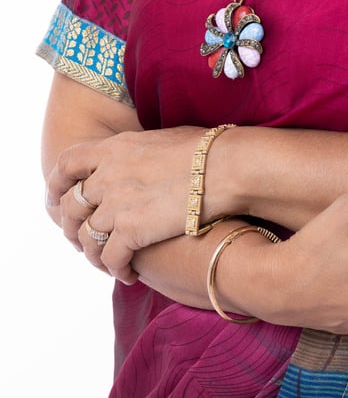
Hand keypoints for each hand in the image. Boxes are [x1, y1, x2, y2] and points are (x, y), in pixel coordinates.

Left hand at [47, 126, 203, 282]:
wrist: (225, 168)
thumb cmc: (206, 150)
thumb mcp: (162, 138)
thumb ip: (140, 150)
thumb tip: (143, 157)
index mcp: (114, 148)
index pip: (67, 163)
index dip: (56, 183)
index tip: (57, 197)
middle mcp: (107, 175)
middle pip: (70, 205)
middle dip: (70, 226)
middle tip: (81, 238)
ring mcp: (116, 204)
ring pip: (85, 237)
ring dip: (93, 254)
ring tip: (108, 262)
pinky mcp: (131, 232)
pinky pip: (110, 259)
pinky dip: (116, 270)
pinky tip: (129, 274)